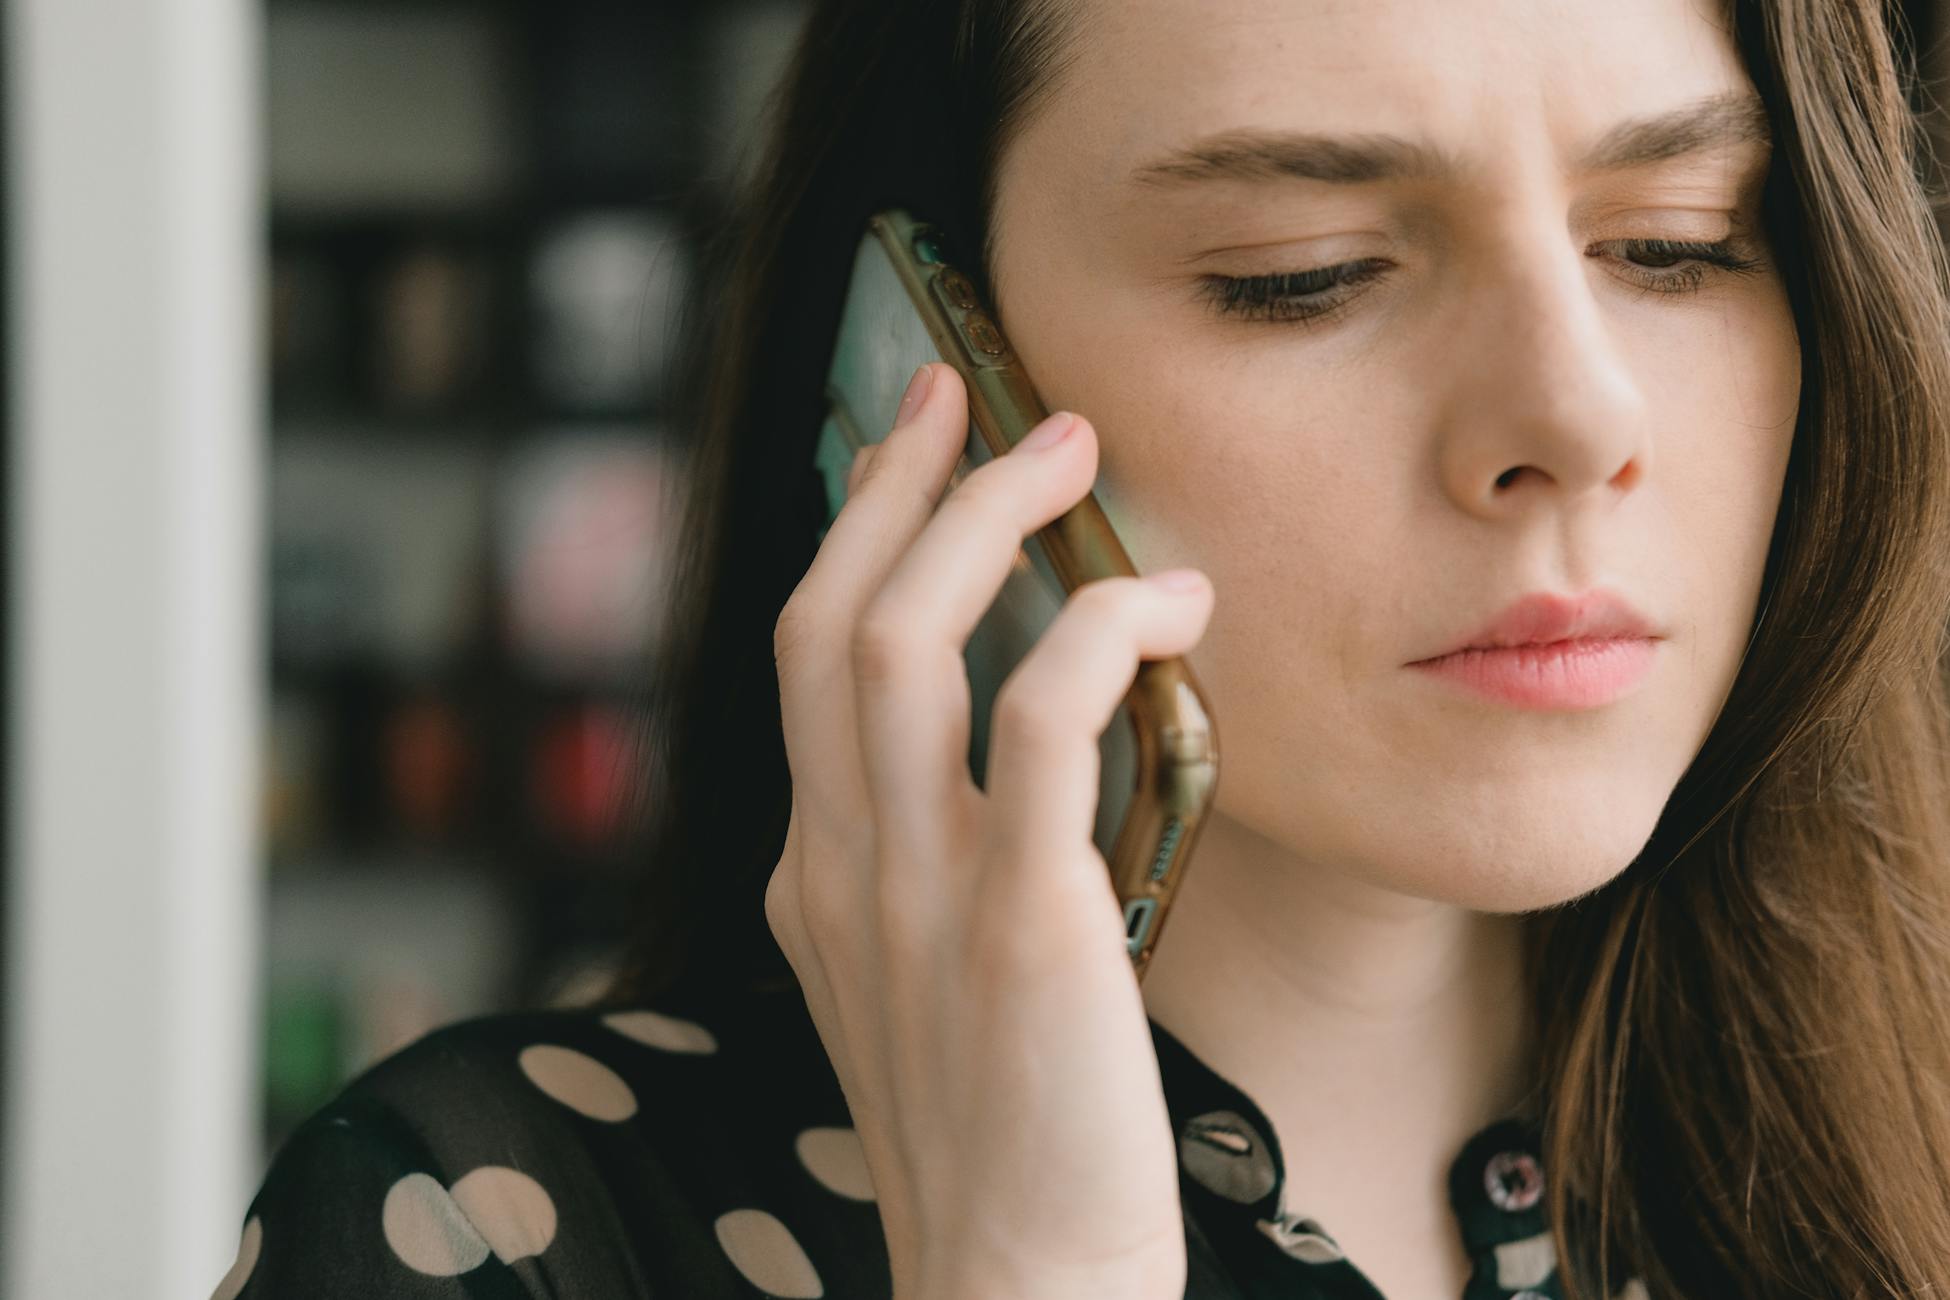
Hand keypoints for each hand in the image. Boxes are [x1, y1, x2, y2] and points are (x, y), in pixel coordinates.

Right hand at [766, 362, 1209, 1299]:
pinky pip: (1039, 722)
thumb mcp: (930, 983)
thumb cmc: (1007, 1137)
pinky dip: (1097, 631)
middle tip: (970, 388)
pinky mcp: (1018, 926)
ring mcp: (913, 893)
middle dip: (897, 481)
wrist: (1020, 1291)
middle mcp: (838, 866)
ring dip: (983, 517)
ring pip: (900, 640)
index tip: (907, 449)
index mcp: (815, 875)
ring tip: (1071, 447)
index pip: (806, 659)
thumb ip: (933, 866)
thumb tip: (1002, 752)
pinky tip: (1168, 607)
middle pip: (828, 617)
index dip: (854, 532)